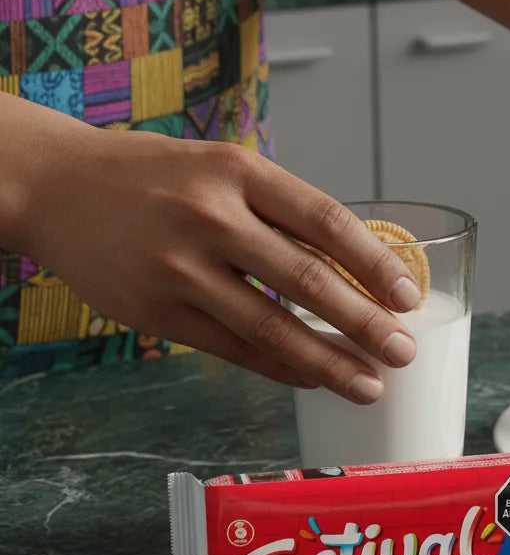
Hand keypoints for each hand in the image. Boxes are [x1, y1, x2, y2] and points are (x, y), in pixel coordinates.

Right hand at [21, 125, 422, 402]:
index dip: (374, 263)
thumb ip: (282, 212)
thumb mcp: (223, 169)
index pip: (324, 220)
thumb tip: (357, 270)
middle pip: (306, 279)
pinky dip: (280, 368)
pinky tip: (312, 380)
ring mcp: (179, 268)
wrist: (57, 187)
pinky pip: (234, 349)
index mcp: (239, 171)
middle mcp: (211, 217)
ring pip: (271, 327)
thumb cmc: (158, 179)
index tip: (408, 297)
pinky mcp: (157, 312)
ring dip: (327, 362)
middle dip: (364, 322)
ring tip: (369, 385)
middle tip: (403, 351)